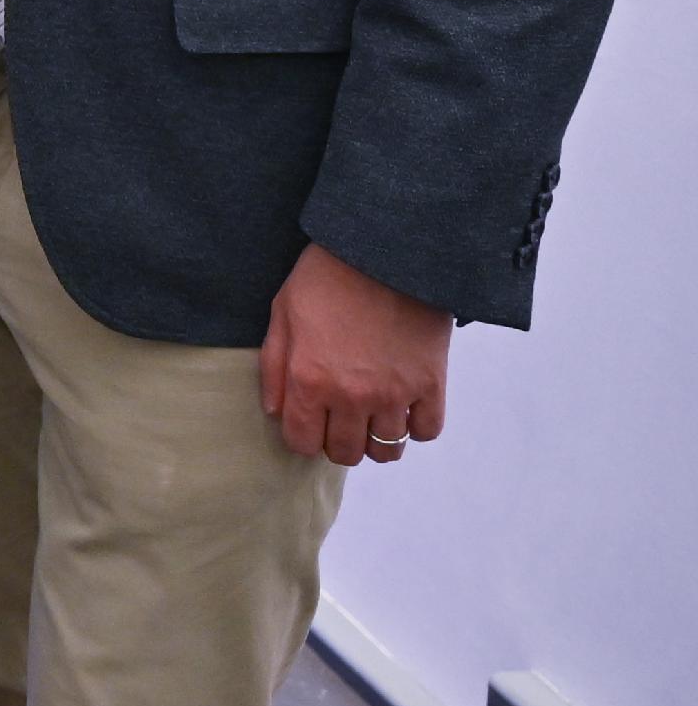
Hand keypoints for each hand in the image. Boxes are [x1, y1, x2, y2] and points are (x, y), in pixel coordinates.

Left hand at [261, 241, 450, 466]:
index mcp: (310, 381)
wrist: (384, 252)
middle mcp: (352, 397)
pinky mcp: (431, 384)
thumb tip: (275, 412)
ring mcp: (395, 394)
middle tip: (340, 420)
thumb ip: (273, 368)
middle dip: (338, 442)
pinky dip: (415, 426)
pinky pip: (426, 431)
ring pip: (387, 450)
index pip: (303, 443)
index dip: (303, 437)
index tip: (308, 423)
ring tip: (371, 416)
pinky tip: (404, 407)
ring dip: (376, 439)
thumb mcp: (282, 315)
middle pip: (346, 453)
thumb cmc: (325, 278)